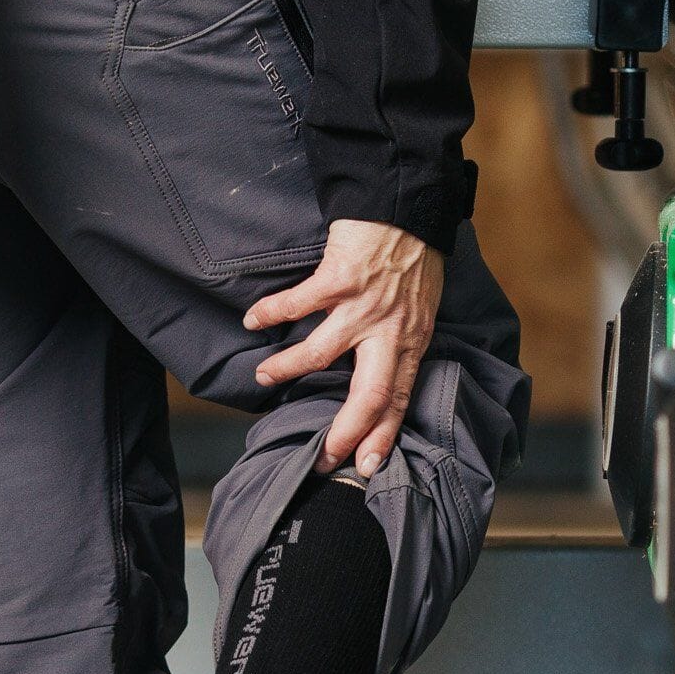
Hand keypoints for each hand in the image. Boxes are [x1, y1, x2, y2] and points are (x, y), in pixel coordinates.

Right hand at [248, 220, 445, 477]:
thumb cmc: (414, 258)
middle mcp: (390, 331)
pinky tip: (253, 321)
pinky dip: (272, 313)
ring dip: (288, 369)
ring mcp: (365, 305)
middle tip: (321, 457)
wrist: (407, 205)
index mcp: (411, 341)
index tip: (366, 468)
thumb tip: (380, 372)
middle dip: (345, 432)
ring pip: (322, 353)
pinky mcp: (341, 277)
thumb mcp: (421, 309)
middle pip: (370, 396)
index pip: (399, 400)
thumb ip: (400, 342)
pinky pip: (299, 302)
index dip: (382, 436)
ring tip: (264, 377)